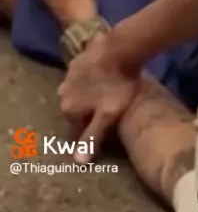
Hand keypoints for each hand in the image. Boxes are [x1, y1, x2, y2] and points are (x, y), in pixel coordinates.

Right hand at [57, 33, 139, 160]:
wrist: (120, 50)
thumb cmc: (116, 87)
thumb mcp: (107, 116)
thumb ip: (92, 138)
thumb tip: (77, 161)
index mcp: (68, 108)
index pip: (79, 126)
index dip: (96, 128)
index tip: (111, 126)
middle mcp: (63, 92)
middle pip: (78, 108)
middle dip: (91, 111)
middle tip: (113, 109)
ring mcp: (69, 74)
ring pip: (80, 92)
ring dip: (92, 94)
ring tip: (112, 93)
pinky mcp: (78, 59)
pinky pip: (84, 76)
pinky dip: (94, 79)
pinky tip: (109, 77)